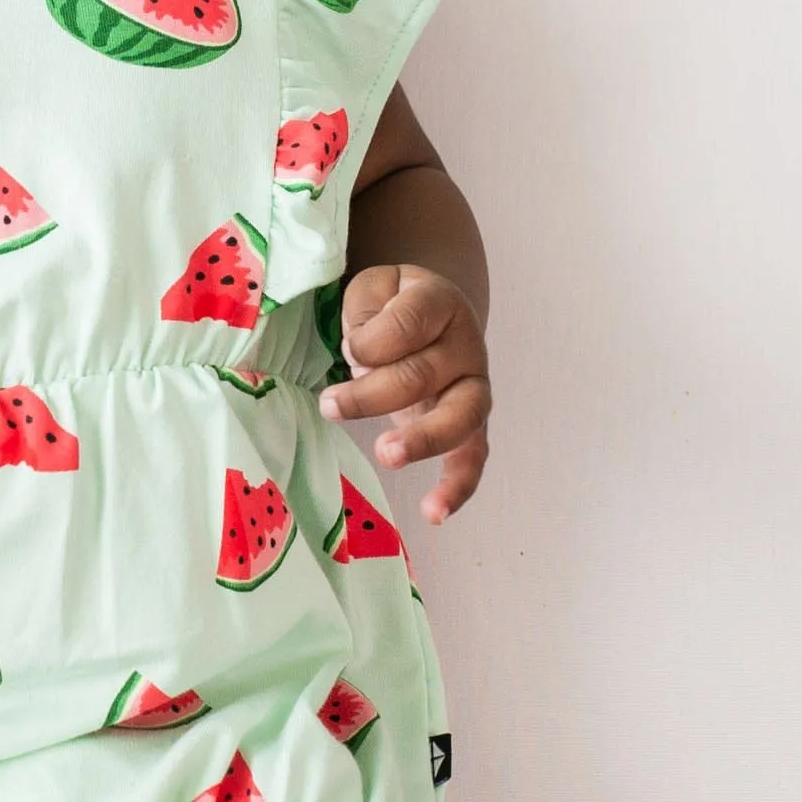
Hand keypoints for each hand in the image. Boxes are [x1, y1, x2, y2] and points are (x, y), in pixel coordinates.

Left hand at [322, 263, 489, 522]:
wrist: (429, 316)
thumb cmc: (390, 305)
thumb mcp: (372, 287)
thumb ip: (366, 311)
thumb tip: (362, 357)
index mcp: (439, 302)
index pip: (410, 319)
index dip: (373, 337)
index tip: (348, 348)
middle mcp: (465, 345)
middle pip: (423, 373)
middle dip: (372, 393)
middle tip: (329, 405)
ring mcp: (472, 387)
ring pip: (460, 417)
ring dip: (421, 439)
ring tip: (385, 453)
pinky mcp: (470, 426)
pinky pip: (472, 458)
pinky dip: (458, 487)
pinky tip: (435, 513)